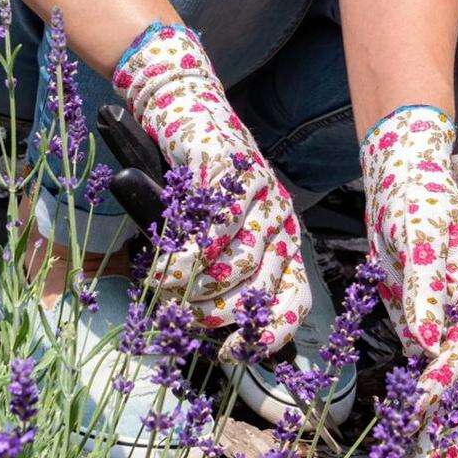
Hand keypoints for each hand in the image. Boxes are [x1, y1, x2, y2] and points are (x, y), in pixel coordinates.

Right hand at [112, 23, 307, 355]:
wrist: (183, 104)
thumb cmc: (198, 176)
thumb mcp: (218, 225)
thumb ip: (219, 266)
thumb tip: (206, 324)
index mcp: (283, 236)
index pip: (294, 301)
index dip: (266, 335)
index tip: (229, 353)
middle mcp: (279, 218)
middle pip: (257, 293)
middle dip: (215, 315)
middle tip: (183, 316)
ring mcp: (258, 195)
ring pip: (234, 267)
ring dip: (195, 290)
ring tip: (167, 291)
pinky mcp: (229, 176)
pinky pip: (212, 234)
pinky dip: (184, 261)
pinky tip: (164, 271)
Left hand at [361, 105, 457, 457]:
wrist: (406, 182)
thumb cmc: (415, 203)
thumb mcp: (420, 236)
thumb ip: (424, 291)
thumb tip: (426, 341)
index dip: (440, 382)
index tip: (418, 413)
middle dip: (451, 422)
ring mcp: (452, 323)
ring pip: (452, 383)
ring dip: (441, 422)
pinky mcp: (427, 326)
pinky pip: (429, 371)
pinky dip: (424, 402)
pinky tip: (414, 433)